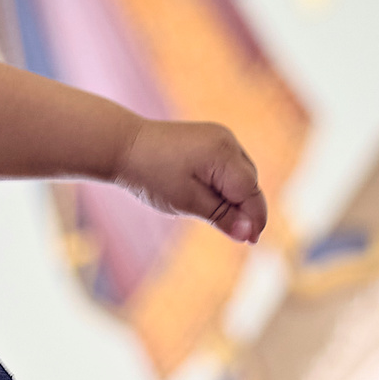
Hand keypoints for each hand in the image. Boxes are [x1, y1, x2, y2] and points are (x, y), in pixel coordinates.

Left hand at [116, 119, 266, 242]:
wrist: (123, 145)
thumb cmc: (151, 174)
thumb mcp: (187, 201)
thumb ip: (222, 216)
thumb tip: (249, 234)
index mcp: (223, 154)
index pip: (251, 192)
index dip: (255, 219)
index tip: (252, 243)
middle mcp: (227, 140)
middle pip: (250, 182)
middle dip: (247, 209)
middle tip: (238, 236)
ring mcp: (220, 136)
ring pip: (241, 174)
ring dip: (237, 197)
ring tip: (222, 219)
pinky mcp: (210, 138)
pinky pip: (229, 166)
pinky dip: (226, 184)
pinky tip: (212, 198)